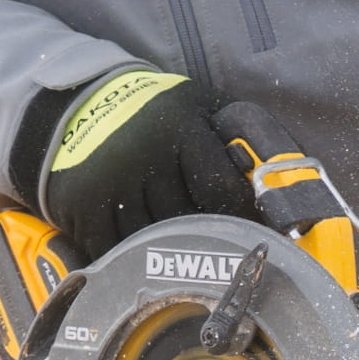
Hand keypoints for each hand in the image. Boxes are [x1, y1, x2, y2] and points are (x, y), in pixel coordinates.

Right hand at [11, 66, 255, 263]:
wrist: (76, 104)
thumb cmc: (152, 111)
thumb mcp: (196, 104)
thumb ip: (235, 130)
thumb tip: (282, 170)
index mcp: (183, 126)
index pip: (222, 188)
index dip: (239, 217)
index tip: (248, 234)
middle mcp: (146, 152)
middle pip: (188, 219)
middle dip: (201, 235)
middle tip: (212, 250)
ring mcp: (111, 179)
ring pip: (152, 238)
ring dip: (164, 249)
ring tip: (175, 254)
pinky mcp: (81, 202)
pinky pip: (113, 247)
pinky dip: (126, 255)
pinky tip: (137, 254)